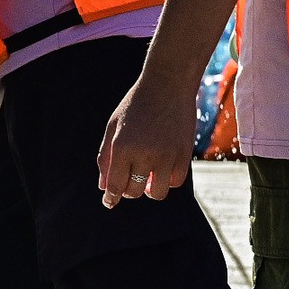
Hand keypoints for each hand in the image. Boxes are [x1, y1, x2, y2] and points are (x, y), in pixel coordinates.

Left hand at [97, 71, 198, 206]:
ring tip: (146, 179)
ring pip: (157, 193)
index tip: (109, 203)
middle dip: (128, 191)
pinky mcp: (184, 155)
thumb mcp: (113, 127)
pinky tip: (161, 170)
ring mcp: (167, 156)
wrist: (167, 86)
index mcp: (122, 147)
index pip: (115, 185)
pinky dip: (167, 181)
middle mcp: (145, 154)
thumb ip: (106, 157)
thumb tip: (104, 186)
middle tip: (128, 181)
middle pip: (134, 192)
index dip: (111, 198)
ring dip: (149, 190)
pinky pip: (176, 182)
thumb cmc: (135, 106)